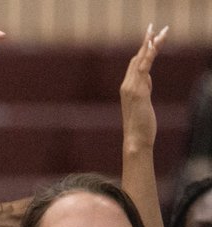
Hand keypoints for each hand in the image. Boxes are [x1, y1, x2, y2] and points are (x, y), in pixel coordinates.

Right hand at [120, 24, 166, 151]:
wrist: (135, 139)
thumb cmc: (141, 125)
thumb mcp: (143, 103)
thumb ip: (144, 89)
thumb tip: (147, 79)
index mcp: (127, 88)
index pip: (135, 64)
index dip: (143, 50)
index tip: (150, 37)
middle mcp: (127, 85)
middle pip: (137, 58)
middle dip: (147, 42)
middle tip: (154, 27)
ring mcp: (131, 88)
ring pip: (140, 60)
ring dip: (150, 44)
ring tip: (159, 32)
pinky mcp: (138, 91)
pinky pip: (143, 69)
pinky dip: (148, 56)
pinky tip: (153, 46)